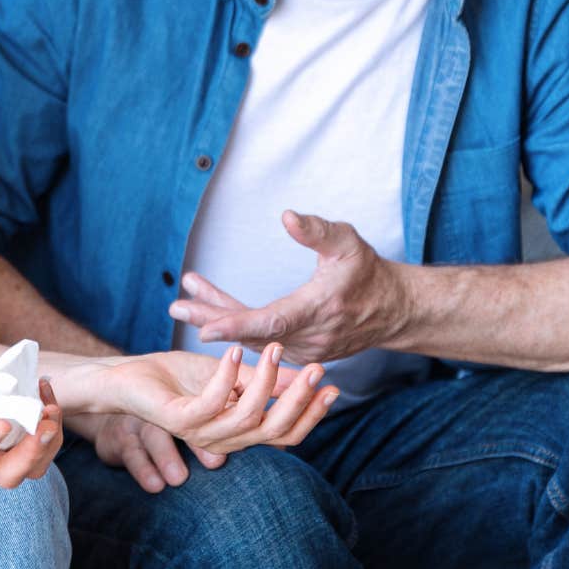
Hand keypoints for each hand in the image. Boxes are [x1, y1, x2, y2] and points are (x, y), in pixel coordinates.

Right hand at [67, 413, 229, 493]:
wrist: (107, 411)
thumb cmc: (154, 417)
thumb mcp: (178, 415)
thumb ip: (215, 428)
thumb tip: (253, 448)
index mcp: (184, 409)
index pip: (207, 415)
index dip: (224, 428)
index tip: (239, 447)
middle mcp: (164, 415)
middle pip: (183, 427)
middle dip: (201, 446)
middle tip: (217, 462)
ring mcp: (140, 425)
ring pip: (154, 438)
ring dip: (168, 458)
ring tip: (178, 479)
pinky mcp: (118, 439)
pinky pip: (131, 454)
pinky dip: (143, 470)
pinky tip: (155, 486)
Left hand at [98, 343, 338, 455]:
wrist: (129, 378)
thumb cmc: (177, 378)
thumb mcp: (230, 374)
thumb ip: (264, 380)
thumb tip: (305, 377)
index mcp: (238, 432)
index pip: (286, 433)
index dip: (311, 413)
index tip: (332, 386)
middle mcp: (223, 439)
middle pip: (275, 430)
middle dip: (300, 399)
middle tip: (317, 367)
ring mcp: (201, 433)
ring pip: (249, 417)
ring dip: (266, 380)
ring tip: (275, 348)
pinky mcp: (180, 420)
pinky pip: (213, 403)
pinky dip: (228, 376)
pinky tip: (237, 351)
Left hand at [170, 211, 409, 365]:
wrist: (392, 310)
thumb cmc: (367, 271)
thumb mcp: (347, 242)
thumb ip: (317, 230)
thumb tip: (287, 216)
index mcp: (317, 311)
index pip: (270, 323)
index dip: (235, 325)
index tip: (203, 327)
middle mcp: (308, 338)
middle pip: (251, 333)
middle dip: (211, 319)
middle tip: (176, 306)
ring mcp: (303, 350)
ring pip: (252, 338)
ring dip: (219, 319)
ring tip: (185, 301)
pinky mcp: (298, 353)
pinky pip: (261, 341)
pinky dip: (237, 326)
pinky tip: (213, 310)